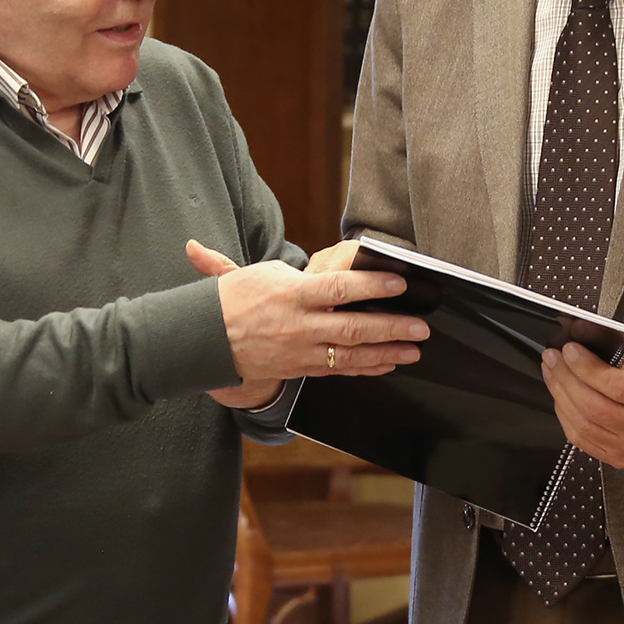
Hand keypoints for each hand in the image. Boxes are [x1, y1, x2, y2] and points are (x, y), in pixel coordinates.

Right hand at [184, 240, 426, 398]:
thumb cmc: (230, 301)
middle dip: (391, 328)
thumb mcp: (254, 272)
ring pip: (350, 354)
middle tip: (420, 327)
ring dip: (386, 353)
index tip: (399, 283)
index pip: (339, 289)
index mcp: (292, 294)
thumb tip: (318, 252)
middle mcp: (299, 325)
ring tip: (414, 350)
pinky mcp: (300, 369)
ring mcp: (301, 351)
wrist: (203, 341)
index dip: (371, 286)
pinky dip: (365, 368)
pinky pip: (338, 370)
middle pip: (353, 327)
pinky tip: (387, 365)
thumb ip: (288, 266)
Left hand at [541, 340, 623, 466]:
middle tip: (552, 357)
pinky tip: (560, 395)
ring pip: (582, 424)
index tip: (570, 350)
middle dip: (565, 378)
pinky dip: (564, 415)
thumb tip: (585, 343)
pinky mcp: (615, 456)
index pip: (616, 386)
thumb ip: (622, 350)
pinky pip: (580, 438)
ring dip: (560, 395)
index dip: (587, 368)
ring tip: (552, 371)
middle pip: (594, 407)